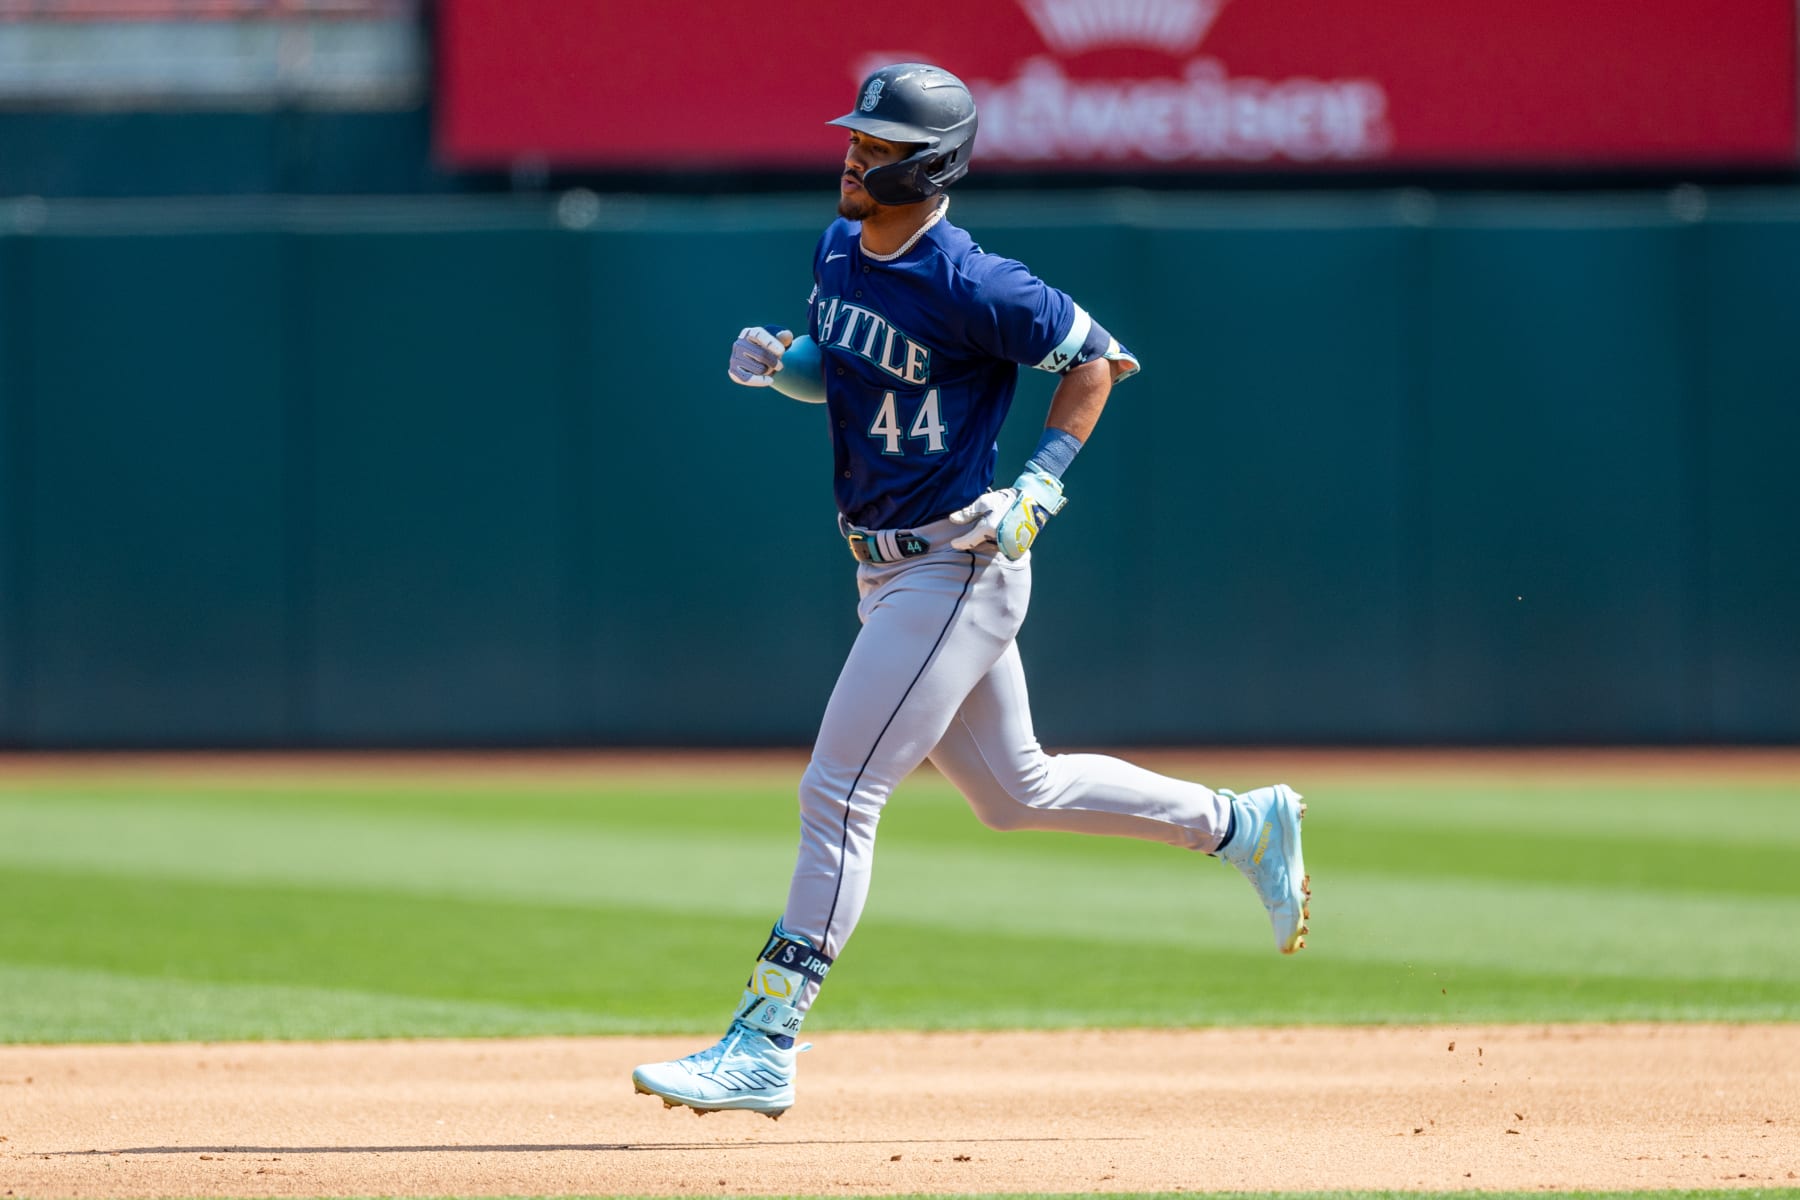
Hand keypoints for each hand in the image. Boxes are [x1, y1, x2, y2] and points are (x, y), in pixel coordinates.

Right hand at [728, 326, 793, 385]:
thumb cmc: (771, 349)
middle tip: (780, 366)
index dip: (771, 343)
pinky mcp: (733, 371)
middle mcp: (739, 344)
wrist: (760, 361)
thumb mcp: (780, 341)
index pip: (759, 336)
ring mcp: (734, 358)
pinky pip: (747, 379)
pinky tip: (770, 380)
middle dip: (774, 362)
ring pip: (759, 369)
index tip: (782, 352)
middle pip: (761, 355)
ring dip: (769, 371)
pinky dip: (760, 381)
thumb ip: (784, 337)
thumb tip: (786, 335)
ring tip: (770, 369)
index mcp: (749, 332)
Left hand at [949, 469, 1067, 559]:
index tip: (953, 544)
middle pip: (980, 545)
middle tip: (974, 532)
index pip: (968, 541)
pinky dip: (998, 543)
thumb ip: (968, 513)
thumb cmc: (1007, 500)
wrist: (1033, 502)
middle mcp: (998, 539)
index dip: (959, 543)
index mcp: (989, 528)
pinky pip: (1002, 548)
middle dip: (976, 540)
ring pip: (991, 547)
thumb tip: (952, 519)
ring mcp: (1009, 545)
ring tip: (989, 530)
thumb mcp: (985, 501)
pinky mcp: (1017, 547)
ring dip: (987, 542)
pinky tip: (999, 533)